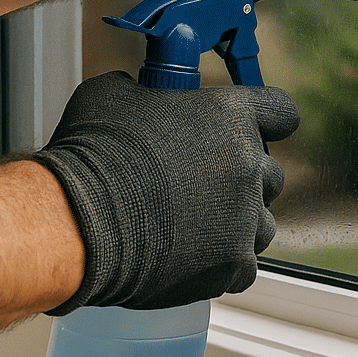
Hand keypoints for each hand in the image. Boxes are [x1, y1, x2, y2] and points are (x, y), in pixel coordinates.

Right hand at [29, 71, 299, 312]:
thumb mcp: (112, 94)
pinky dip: (221, 263)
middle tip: (203, 185)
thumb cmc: (91, 153)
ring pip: (261, 223)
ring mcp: (243, 219)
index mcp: (229, 116)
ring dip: (236, 224)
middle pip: (270, 174)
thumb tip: (140, 93)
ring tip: (193, 226)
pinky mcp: (231, 265)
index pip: (281, 111)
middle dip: (243, 180)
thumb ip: (145, 91)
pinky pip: (242, 265)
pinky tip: (189, 256)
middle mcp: (247, 165)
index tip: (256, 129)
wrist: (76, 222)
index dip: (268, 121)